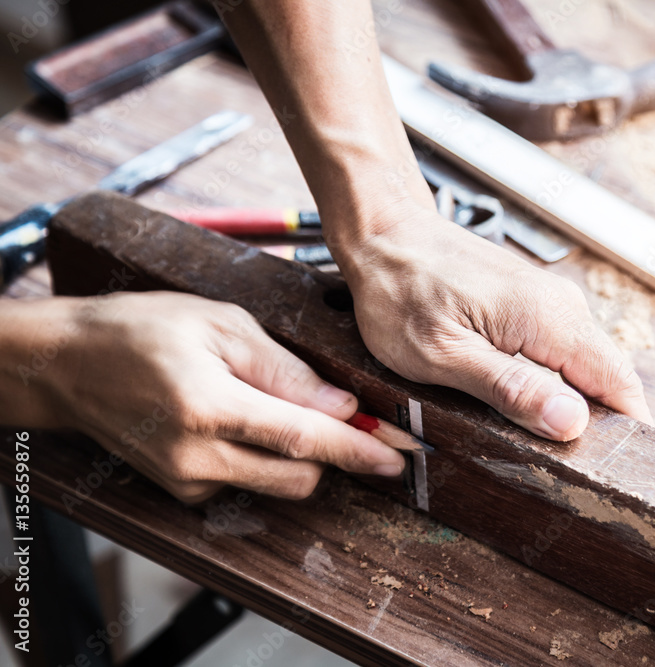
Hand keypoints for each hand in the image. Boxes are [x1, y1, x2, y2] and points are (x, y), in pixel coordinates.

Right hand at [41, 292, 403, 502]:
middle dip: (334, 455)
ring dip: (299, 457)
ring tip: (280, 407)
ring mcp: (186, 480)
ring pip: (276, 486)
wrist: (67, 364)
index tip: (397, 457)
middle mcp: (197, 456)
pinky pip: (244, 483)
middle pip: (299, 478)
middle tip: (351, 423)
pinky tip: (242, 421)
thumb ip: (283, 368)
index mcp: (209, 407)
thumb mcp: (219, 324)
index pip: (304, 439)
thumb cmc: (140, 330)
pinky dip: (262, 459)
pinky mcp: (180, 490)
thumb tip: (340, 403)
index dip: (358, 450)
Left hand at [332, 203, 652, 440]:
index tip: (615, 470)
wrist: (386, 234)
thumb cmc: (402, 291)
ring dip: (578, 407)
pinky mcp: (535, 306)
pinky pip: (565, 353)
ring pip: (587, 368)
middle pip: (609, 378)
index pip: (619, 383)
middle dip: (601, 426)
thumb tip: (571, 422)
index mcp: (549, 318)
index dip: (627, 430)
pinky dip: (559, 385)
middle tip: (571, 471)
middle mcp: (562, 306)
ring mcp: (551, 303)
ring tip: (549, 446)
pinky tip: (532, 407)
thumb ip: (509, 389)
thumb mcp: (444, 355)